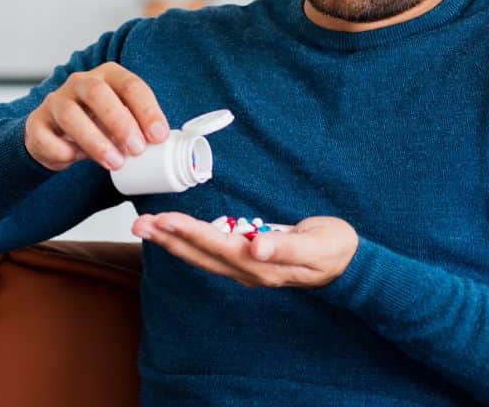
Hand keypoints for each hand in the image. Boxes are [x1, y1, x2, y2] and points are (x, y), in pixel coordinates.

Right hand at [23, 62, 169, 172]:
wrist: (54, 135)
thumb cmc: (96, 124)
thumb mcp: (120, 119)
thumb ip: (139, 127)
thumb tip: (164, 145)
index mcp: (107, 76)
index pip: (130, 85)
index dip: (147, 110)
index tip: (158, 136)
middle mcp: (79, 82)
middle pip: (98, 93)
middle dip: (120, 122)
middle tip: (137, 149)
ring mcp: (55, 101)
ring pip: (70, 114)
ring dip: (95, 141)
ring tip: (115, 163)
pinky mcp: (36, 124)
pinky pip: (47, 137)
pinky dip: (64, 152)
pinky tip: (76, 160)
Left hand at [131, 212, 358, 288]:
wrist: (348, 266)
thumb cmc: (333, 250)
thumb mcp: (315, 246)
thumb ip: (285, 247)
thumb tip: (256, 246)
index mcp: (261, 265)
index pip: (218, 246)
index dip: (190, 233)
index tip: (165, 220)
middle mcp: (247, 270)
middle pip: (200, 254)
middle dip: (169, 239)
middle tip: (140, 225)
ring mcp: (246, 267)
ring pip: (202, 255)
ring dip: (174, 241)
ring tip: (149, 227)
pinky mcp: (247, 260)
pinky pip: (211, 252)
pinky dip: (190, 241)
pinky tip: (176, 233)